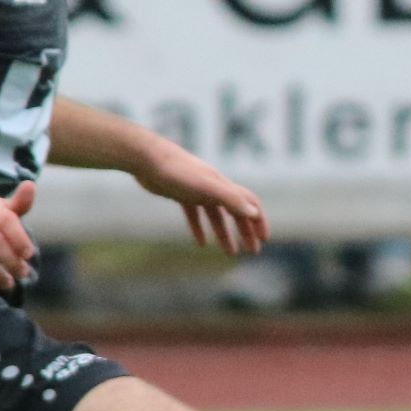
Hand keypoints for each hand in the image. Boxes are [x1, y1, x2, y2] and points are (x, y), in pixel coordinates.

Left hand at [132, 145, 269, 255]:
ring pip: (217, 216)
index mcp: (222, 186)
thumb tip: (254, 213)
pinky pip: (194, 215)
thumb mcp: (205, 187)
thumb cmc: (176, 171)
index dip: (259, 221)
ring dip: (225, 234)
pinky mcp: (180, 194)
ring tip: (231, 253)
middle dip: (246, 231)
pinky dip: (199, 228)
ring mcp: (197, 191)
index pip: (249, 203)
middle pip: (236, 211)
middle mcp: (213, 187)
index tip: (263, 240)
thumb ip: (230, 198)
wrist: (146, 158)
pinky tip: (200, 243)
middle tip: (252, 251)